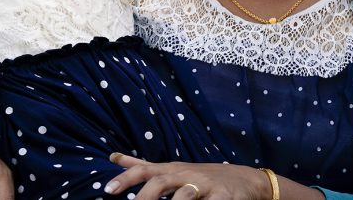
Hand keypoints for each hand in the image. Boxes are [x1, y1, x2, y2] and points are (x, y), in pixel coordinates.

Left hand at [104, 154, 282, 199]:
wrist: (244, 178)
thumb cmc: (199, 176)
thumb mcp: (170, 168)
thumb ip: (141, 165)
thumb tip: (113, 157)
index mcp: (170, 169)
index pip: (143, 170)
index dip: (125, 178)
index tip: (108, 190)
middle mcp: (185, 175)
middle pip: (162, 182)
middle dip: (145, 196)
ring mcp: (205, 186)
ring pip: (186, 194)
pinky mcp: (224, 197)